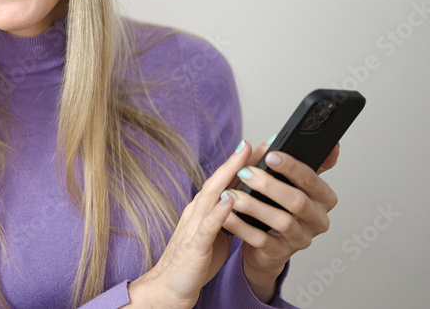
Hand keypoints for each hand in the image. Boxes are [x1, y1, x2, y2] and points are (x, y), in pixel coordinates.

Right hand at [127, 140, 253, 308]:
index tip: (259, 146)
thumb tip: (248, 201)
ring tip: (244, 159)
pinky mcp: (194, 246)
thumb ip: (228, 216)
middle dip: (236, 161)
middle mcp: (196, 212)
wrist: (170, 287)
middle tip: (255, 142)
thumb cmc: (194, 262)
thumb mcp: (216, 234)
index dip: (240, 163)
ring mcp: (194, 227)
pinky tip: (230, 200)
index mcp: (203, 210)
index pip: (223, 181)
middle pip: (217, 180)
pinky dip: (219, 211)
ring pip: (211, 195)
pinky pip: (208, 227)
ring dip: (227, 176)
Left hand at [223, 141, 339, 301]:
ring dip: (254, 206)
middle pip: (298, 201)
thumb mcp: (282, 182)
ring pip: (282, 221)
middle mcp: (318, 219)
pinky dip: (242, 226)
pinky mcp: (282, 253)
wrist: (264, 243)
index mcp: (323, 198)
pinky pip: (262, 240)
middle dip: (269, 185)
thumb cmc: (275, 205)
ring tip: (231, 195)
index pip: (312, 179)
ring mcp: (302, 239)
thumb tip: (275, 138)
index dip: (292, 167)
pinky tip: (226, 215)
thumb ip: (280, 160)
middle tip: (245, 172)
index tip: (271, 155)